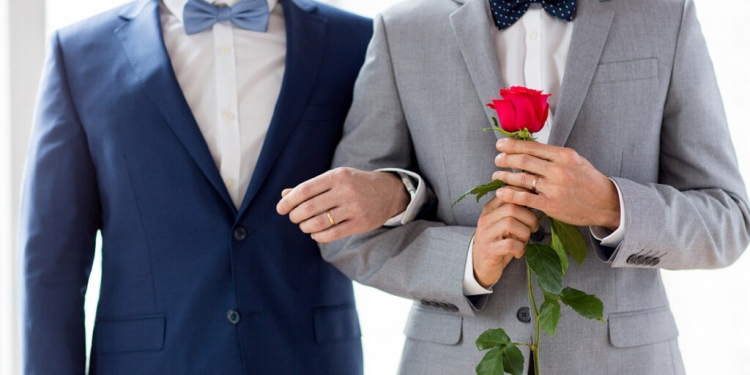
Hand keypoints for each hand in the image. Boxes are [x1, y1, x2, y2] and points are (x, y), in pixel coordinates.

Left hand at [276, 168, 409, 242]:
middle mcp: (346, 191)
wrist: (388, 192)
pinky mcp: (360, 224)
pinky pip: (332, 234)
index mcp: (337, 176)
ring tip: (304, 226)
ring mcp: (354, 208)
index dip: (289, 201)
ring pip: (319, 223)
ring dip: (306, 227)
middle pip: (309, 208)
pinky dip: (318, 236)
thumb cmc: (355, 184)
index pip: (305, 190)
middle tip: (294, 218)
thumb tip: (284, 195)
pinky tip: (316, 233)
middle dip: (295, 216)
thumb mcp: (335, 178)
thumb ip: (311, 187)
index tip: (281, 208)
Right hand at [473, 194, 538, 287]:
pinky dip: (520, 248)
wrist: (480, 266)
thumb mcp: (503, 224)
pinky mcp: (489, 250)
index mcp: (489, 209)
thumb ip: (513, 212)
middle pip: (512, 208)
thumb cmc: (497, 242)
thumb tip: (533, 199)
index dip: (524, 196)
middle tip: (533, 228)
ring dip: (525, 233)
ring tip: (525, 241)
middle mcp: (485, 219)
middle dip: (529, 218)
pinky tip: (519, 252)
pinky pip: (510, 244)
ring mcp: (486, 234)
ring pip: (511, 223)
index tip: (534, 204)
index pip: (507, 193)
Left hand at [492, 138, 619, 229]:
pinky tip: (501, 193)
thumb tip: (529, 149)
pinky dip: (510, 194)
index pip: (532, 147)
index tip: (500, 144)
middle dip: (505, 159)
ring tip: (496, 175)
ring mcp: (554, 188)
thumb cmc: (588, 180)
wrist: (606, 203)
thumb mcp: (575, 160)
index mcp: (564, 155)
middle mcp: (558, 169)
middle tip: (496, 159)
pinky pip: (525, 198)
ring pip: (522, 179)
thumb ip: (553, 155)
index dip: (512, 145)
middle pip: (523, 161)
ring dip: (505, 176)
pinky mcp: (551, 204)